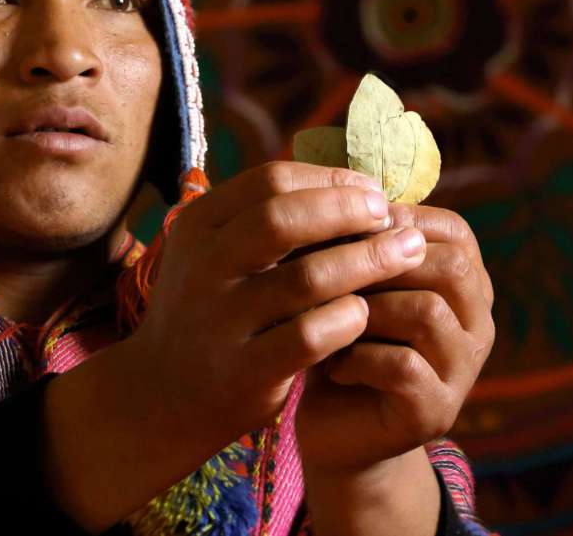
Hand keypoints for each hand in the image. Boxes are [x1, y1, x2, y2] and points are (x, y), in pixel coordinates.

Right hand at [123, 161, 429, 449]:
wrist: (165, 393)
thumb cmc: (215, 308)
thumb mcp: (220, 254)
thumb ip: (271, 219)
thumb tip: (359, 184)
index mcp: (198, 225)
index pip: (271, 181)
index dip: (331, 181)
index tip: (372, 191)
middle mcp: (203, 268)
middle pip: (284, 220)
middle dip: (350, 211)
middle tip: (393, 217)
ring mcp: (220, 321)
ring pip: (307, 279)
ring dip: (368, 261)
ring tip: (407, 254)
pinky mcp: (243, 371)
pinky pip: (310, 336)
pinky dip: (347, 319)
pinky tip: (365, 313)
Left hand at [296, 203, 494, 473]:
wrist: (336, 427)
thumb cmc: (340, 338)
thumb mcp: (352, 280)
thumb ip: (360, 240)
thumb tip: (343, 185)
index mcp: (465, 284)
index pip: (454, 231)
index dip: (399, 220)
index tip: (347, 227)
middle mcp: (478, 324)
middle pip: (450, 266)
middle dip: (382, 261)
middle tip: (331, 270)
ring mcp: (464, 371)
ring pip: (426, 312)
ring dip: (366, 309)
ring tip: (330, 319)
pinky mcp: (437, 411)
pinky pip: (404, 365)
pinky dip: (358, 358)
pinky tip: (333, 366)